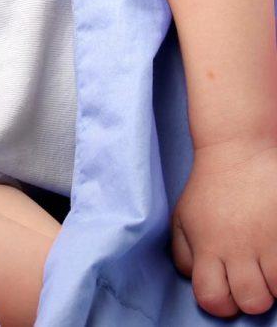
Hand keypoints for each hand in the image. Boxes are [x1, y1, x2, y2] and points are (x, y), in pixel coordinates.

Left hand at [171, 137, 276, 317]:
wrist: (238, 149)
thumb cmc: (210, 187)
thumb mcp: (184, 217)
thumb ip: (184, 252)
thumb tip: (195, 280)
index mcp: (208, 246)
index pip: (212, 299)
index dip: (221, 302)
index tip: (227, 289)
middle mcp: (238, 247)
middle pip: (251, 301)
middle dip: (252, 295)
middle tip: (254, 275)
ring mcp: (268, 240)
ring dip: (274, 282)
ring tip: (268, 262)